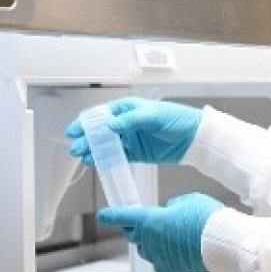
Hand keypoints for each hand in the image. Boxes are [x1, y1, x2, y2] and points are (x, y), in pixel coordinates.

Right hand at [67, 98, 201, 165]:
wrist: (195, 137)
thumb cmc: (178, 119)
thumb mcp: (154, 116)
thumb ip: (131, 120)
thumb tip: (111, 125)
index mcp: (128, 108)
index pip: (102, 114)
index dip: (87, 122)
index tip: (75, 130)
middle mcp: (126, 123)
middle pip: (101, 131)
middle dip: (87, 139)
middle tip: (76, 147)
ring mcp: (131, 138)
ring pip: (107, 144)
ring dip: (94, 150)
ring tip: (84, 157)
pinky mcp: (137, 153)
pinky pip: (118, 156)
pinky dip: (107, 159)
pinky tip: (97, 163)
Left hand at [98, 193, 222, 271]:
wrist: (223, 243)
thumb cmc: (207, 218)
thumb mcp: (189, 200)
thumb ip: (173, 206)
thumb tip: (169, 212)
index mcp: (150, 220)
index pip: (124, 217)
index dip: (112, 215)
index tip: (103, 215)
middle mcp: (148, 240)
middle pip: (134, 234)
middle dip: (136, 228)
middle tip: (146, 224)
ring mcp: (157, 257)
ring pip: (146, 249)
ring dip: (151, 242)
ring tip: (168, 237)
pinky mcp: (169, 270)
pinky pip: (159, 262)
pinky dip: (163, 256)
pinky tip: (176, 251)